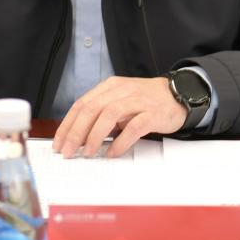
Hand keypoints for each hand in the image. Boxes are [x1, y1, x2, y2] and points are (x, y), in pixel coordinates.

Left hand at [52, 76, 186, 158]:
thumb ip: (102, 114)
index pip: (82, 104)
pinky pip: (133, 127)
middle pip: (91, 109)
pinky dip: (120, 141)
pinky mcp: (153, 113)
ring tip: (88, 153)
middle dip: (76, 132)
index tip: (59, 143)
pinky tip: (112, 152)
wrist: (179, 95)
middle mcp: (122, 91)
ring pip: (109, 115)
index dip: (67, 125)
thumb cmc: (147, 102)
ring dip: (94, 136)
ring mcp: (138, 101)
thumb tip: (79, 137)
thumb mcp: (121, 102)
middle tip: (68, 152)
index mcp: (110, 87)